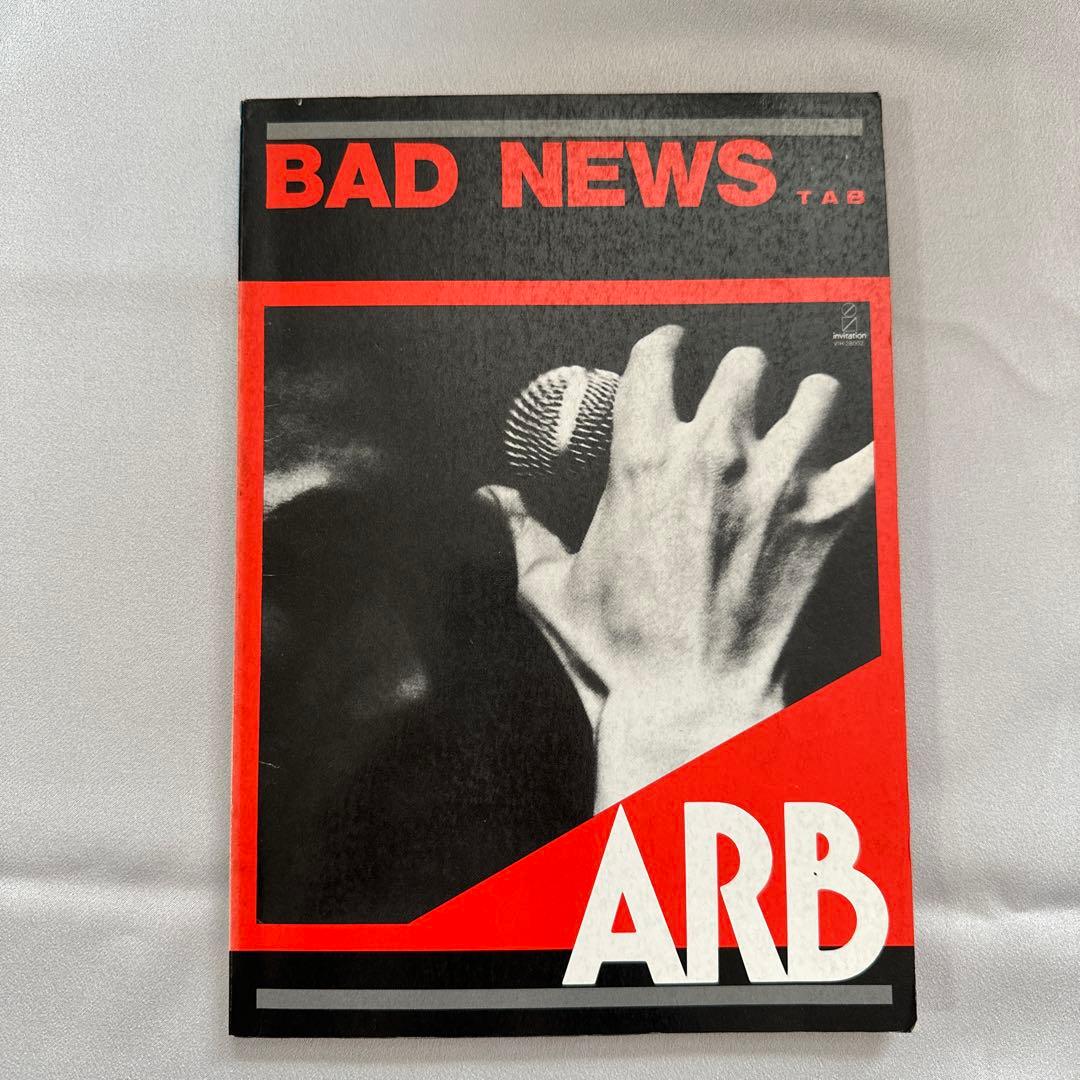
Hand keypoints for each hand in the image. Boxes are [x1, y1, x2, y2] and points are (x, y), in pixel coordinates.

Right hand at [481, 325, 874, 807]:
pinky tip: (859, 458)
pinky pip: (874, 457)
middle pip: (745, 363)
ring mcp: (776, 481)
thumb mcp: (548, 588)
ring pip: (816, 393)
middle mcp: (713, 454)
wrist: (686, 706)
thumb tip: (493, 499)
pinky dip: (871, 455)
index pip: (658, 356)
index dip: (666, 345)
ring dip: (807, 404)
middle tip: (738, 398)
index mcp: (642, 459)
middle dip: (740, 376)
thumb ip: (522, 529)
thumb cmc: (616, 654)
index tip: (674, 349)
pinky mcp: (825, 518)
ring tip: (799, 421)